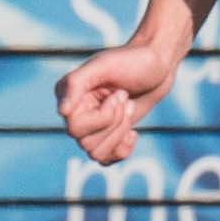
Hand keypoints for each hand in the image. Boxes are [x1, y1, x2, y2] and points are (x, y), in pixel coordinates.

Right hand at [54, 37, 184, 165]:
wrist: (158, 65)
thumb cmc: (131, 60)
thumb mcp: (103, 66)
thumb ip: (76, 84)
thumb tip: (61, 111)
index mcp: (68, 94)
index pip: (74, 127)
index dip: (103, 117)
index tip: (120, 94)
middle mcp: (75, 112)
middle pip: (86, 143)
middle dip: (115, 124)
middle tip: (126, 99)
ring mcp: (91, 126)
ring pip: (95, 154)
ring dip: (120, 133)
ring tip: (129, 109)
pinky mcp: (108, 136)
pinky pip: (106, 160)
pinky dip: (122, 150)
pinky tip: (133, 132)